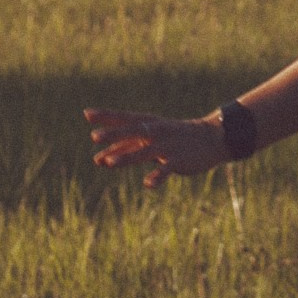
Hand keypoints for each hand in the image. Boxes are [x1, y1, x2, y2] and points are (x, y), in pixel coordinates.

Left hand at [83, 107, 226, 183]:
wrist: (210, 139)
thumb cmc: (172, 137)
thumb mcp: (149, 139)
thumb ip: (124, 148)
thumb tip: (97, 160)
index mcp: (148, 124)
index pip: (124, 118)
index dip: (106, 116)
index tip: (87, 114)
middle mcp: (156, 132)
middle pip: (132, 131)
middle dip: (114, 134)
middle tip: (95, 136)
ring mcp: (167, 145)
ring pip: (144, 151)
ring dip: (127, 155)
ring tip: (109, 162)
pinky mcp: (178, 160)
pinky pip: (166, 168)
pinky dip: (158, 175)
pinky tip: (148, 184)